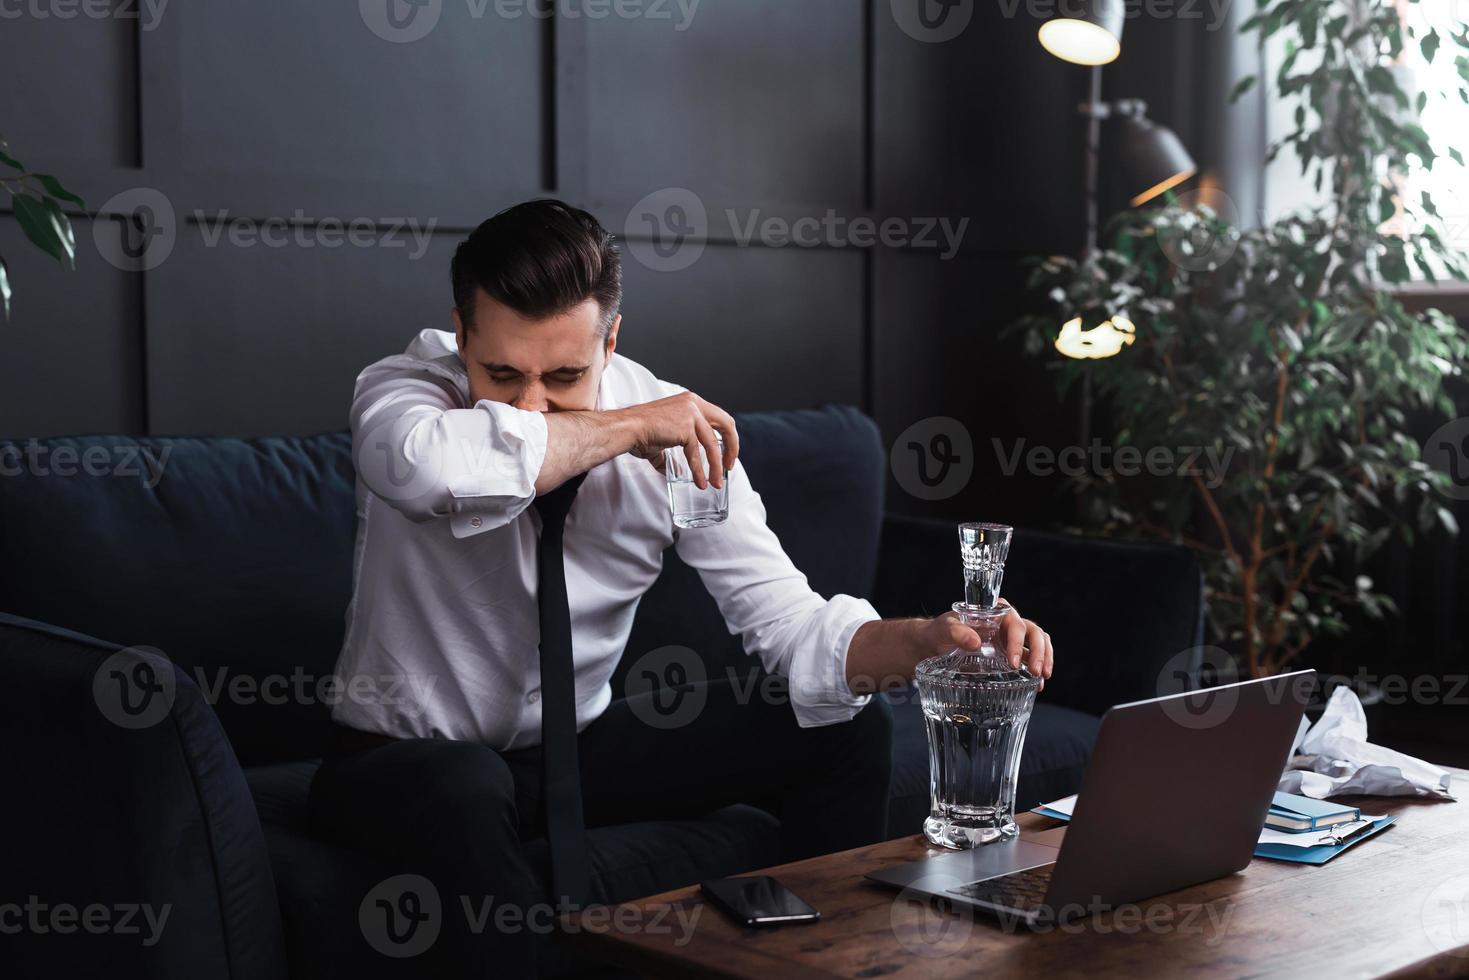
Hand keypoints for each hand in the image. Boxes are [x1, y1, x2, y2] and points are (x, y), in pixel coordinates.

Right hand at [625, 391, 739, 489]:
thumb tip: (676, 471)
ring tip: (715, 483)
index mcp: (691, 402)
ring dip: (716, 466)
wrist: (627, 429)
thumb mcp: (664, 438)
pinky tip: (700, 482)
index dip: (727, 437)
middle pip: (727, 425)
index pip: (719, 418)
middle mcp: (694, 404)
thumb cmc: (640, 432)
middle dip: (732, 448)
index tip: (726, 455)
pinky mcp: (685, 427)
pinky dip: (700, 470)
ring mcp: (691, 414)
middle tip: (728, 467)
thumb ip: (673, 453)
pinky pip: (697, 453)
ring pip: (713, 444)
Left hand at [921, 602, 1053, 685]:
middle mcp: (1006, 623)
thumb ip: (956, 631)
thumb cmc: (939, 632)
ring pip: (1038, 642)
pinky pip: (1031, 657)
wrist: (934, 644)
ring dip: (1044, 658)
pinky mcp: (1012, 652)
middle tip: (1036, 672)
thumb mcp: (943, 629)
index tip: (1012, 662)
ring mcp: (1011, 638)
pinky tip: (1037, 685)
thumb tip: (975, 642)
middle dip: (1038, 651)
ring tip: (1042, 678)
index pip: (1014, 621)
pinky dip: (1038, 668)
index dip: (1017, 640)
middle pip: (1032, 631)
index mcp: (994, 612)